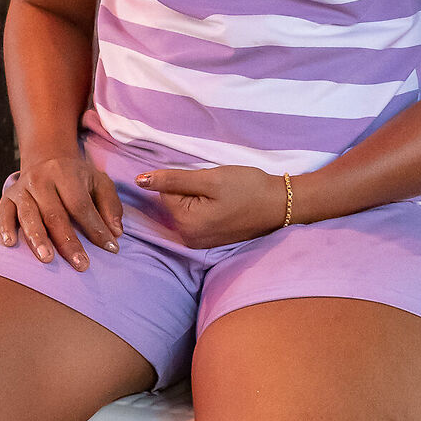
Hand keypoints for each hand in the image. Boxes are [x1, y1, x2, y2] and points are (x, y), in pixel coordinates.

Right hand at [0, 152, 123, 270]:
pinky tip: (10, 243)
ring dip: (37, 238)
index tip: (111, 248)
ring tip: (47, 259)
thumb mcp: (99, 182)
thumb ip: (110, 206)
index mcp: (66, 173)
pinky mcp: (8, 197)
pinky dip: (5, 227)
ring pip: (29, 215)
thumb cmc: (77, 178)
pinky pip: (3, 213)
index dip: (95, 228)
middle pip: (54, 214)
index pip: (81, 205)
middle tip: (81, 265)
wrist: (46, 160)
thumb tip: (116, 232)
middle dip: (68, 242)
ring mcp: (22, 188)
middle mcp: (41, 179)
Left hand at [135, 164, 287, 247]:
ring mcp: (200, 242)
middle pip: (174, 202)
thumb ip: (173, 180)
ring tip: (223, 198)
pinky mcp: (210, 240)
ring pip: (186, 208)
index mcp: (186, 224)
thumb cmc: (248, 188)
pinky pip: (197, 217)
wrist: (280, 204)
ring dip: (200, 198)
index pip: (165, 192)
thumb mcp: (210, 179)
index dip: (186, 180)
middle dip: (192, 190)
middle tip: (218, 189)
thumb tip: (139, 180)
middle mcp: (189, 238)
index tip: (209, 182)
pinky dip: (207, 207)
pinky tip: (225, 206)